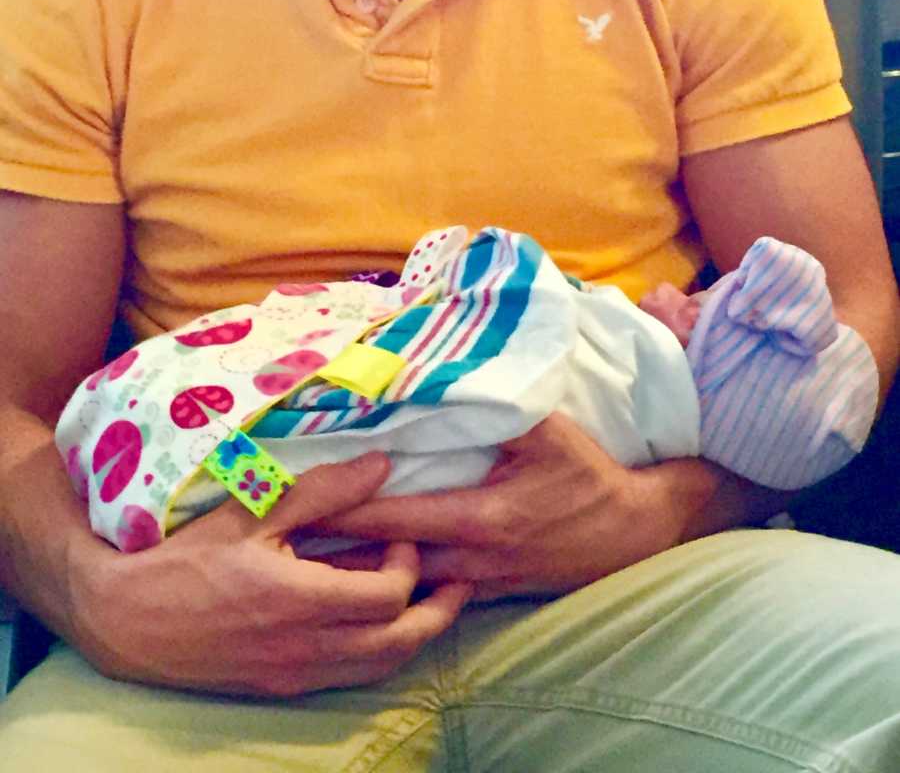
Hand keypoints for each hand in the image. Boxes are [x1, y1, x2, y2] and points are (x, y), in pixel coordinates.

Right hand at [64, 452, 470, 696]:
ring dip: (413, 638)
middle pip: (399, 645)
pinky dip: (376, 653)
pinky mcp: (281, 686)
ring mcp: (294, 674)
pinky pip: (348, 677)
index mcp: (300, 600)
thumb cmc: (187, 558)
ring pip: (378, 668)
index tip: (402, 537)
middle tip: (461, 582)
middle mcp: (305, 647)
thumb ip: (322, 490)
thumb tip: (381, 465)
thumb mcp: (252, 511)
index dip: (410, 566)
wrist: (127, 620)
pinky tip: (377, 625)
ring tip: (434, 605)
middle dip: (439, 614)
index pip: (388, 597)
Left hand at [312, 415, 715, 599]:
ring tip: (310, 565)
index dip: (345, 513)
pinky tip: (371, 576)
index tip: (299, 509)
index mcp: (480, 518)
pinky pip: (435, 594)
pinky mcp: (493, 594)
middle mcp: (473, 560)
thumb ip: (494, 406)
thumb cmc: (589, 477)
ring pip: (409, 586)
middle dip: (339, 555)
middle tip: (284, 544)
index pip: (395, 518)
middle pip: (389, 563)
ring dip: (364, 575)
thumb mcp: (547, 431)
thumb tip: (443, 381)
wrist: (636, 533)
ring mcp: (482, 584)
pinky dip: (402, 583)